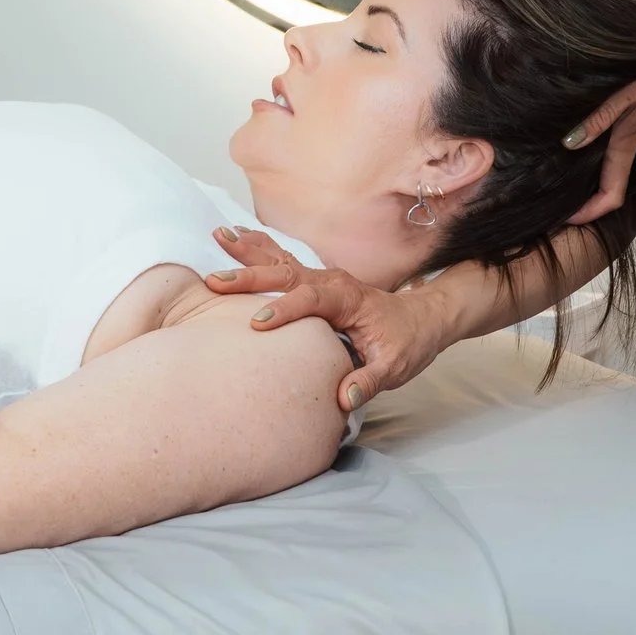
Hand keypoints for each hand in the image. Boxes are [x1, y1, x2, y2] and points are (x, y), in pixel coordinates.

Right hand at [203, 227, 459, 412]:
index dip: (286, 309)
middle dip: (251, 276)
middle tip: (216, 280)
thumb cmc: (406, 342)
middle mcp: (331, 282)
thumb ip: (368, 382)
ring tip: (218, 235)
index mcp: (348, 299)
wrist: (420, 320)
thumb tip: (344, 399)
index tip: (258, 322)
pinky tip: (232, 238)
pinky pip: (281, 261)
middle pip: (288, 274)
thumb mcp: (394, 368)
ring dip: (248, 251)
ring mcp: (320, 279)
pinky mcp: (312, 283)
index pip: (313, 300)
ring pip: (280, 260)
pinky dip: (256, 249)